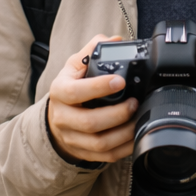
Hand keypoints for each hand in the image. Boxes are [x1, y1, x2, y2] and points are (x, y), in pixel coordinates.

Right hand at [47, 34, 137, 163]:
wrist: (58, 116)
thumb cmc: (71, 87)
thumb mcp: (76, 66)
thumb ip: (93, 50)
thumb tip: (115, 40)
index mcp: (60, 92)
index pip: (75, 92)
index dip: (98, 87)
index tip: (121, 80)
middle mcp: (62, 117)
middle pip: (89, 122)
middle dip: (117, 114)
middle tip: (135, 102)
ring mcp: (72, 138)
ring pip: (99, 143)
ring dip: (123, 132)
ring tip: (138, 118)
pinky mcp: (84, 152)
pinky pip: (106, 156)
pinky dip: (125, 148)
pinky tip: (136, 135)